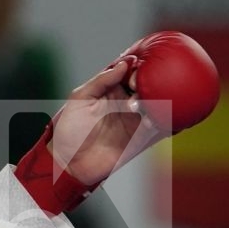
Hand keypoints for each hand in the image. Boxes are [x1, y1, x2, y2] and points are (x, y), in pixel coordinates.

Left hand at [45, 59, 162, 185]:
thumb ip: (101, 81)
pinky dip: (159, 120)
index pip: (130, 73)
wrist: (69, 163)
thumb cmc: (70, 131)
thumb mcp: (80, 99)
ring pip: (155, 104)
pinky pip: (157, 126)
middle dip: (147, 84)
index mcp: (110, 91)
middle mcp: (125, 103)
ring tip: (141, 105)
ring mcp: (134, 120)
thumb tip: (123, 64)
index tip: (134, 71)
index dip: (136, 69)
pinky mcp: (140, 138)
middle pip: (146, 86)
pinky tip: (150, 119)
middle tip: (137, 88)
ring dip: (154, 101)